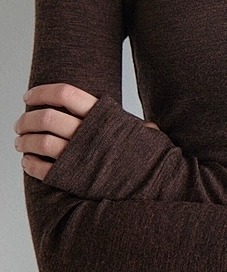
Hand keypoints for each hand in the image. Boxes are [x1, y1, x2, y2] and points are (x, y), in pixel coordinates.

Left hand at [13, 83, 158, 181]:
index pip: (65, 93)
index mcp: (102, 114)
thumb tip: (146, 126)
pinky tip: (27, 161)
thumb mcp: (144, 133)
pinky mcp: (72, 179)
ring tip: (20, 141)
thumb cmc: (148, 157)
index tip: (29, 96)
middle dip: (27, 118)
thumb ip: (136, 126)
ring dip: (24, 140)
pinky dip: (29, 163)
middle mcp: (87, 133)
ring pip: (40, 142)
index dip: (42, 92)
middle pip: (46, 117)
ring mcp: (78, 156)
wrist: (154, 185)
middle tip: (20, 122)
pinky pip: (42, 168)